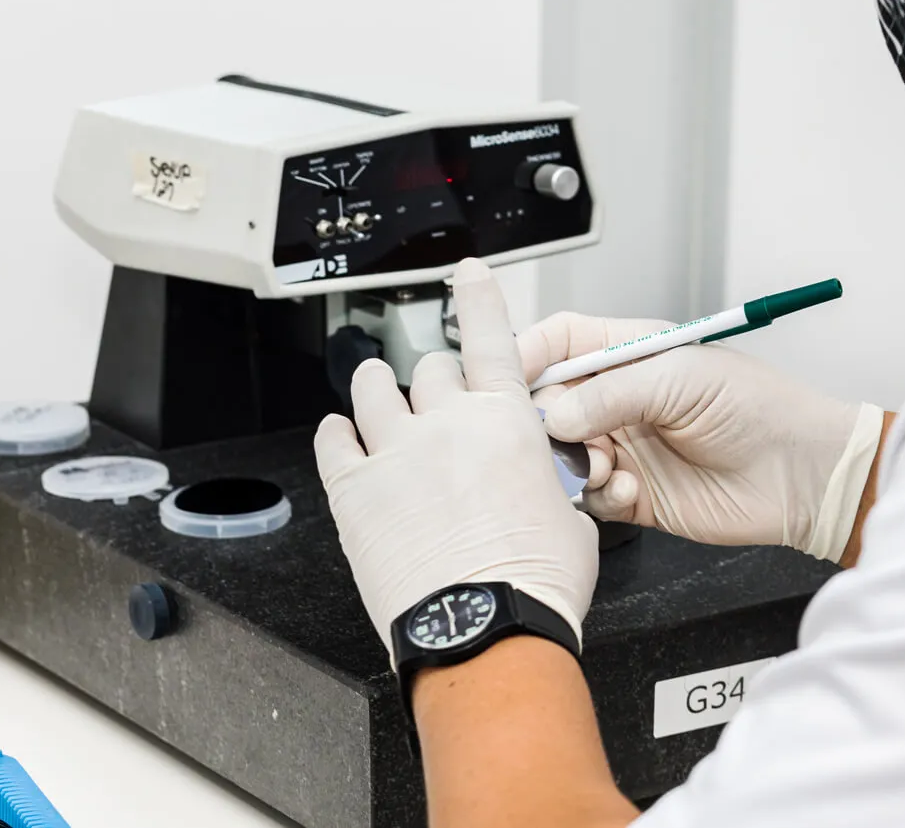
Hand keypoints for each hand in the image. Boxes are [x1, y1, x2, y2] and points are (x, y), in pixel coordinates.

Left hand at [314, 259, 598, 658]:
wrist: (485, 630)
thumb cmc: (533, 583)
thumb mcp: (570, 518)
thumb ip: (548, 482)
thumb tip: (538, 487)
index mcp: (505, 421)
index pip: (490, 337)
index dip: (479, 298)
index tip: (468, 273)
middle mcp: (445, 424)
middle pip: (432, 369)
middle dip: (437, 378)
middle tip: (438, 398)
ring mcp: (394, 453)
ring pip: (374, 390)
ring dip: (376, 386)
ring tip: (375, 390)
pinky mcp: (354, 492)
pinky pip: (334, 441)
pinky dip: (337, 433)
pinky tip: (341, 437)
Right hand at [518, 314, 884, 561]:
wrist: (801, 475)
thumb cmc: (758, 408)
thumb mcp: (679, 378)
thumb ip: (609, 393)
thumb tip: (551, 415)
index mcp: (630, 354)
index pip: (559, 343)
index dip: (527, 354)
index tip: (506, 377)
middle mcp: (622, 399)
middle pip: (548, 403)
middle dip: (545, 421)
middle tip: (561, 435)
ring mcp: (625, 447)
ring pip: (562, 454)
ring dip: (572, 463)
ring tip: (603, 466)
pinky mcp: (633, 494)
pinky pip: (590, 497)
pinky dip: (598, 495)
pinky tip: (628, 489)